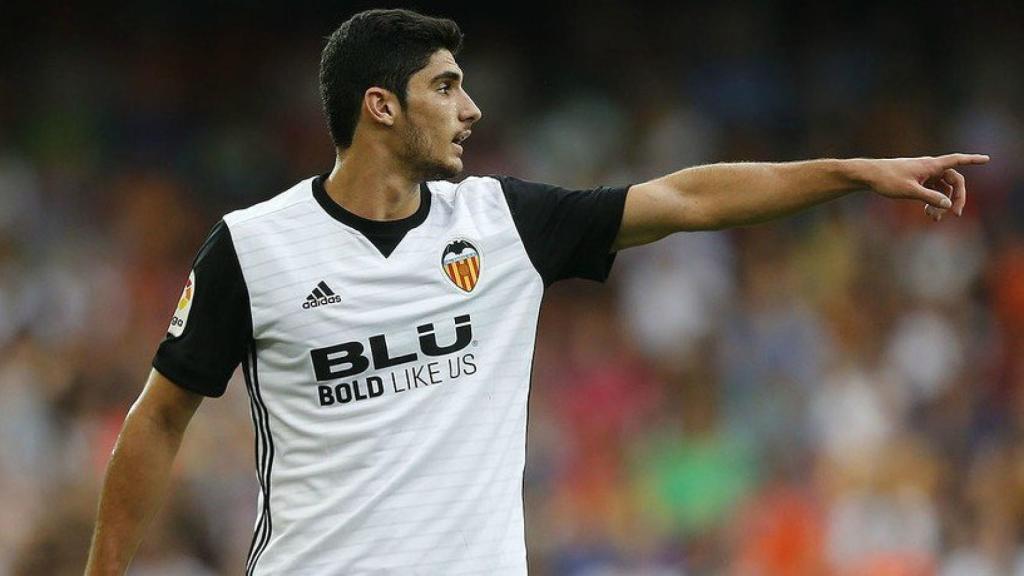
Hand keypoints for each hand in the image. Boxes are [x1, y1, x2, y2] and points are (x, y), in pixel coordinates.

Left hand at [860, 154, 989, 221]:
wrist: (868, 175)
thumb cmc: (887, 180)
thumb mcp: (910, 191)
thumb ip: (930, 198)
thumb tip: (948, 205)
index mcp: (930, 165)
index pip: (957, 160)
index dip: (972, 160)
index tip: (987, 159)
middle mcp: (929, 167)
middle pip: (953, 180)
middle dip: (957, 198)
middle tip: (955, 215)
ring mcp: (924, 173)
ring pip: (942, 187)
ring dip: (942, 203)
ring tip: (933, 219)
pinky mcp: (917, 179)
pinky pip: (932, 189)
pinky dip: (933, 201)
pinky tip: (926, 213)